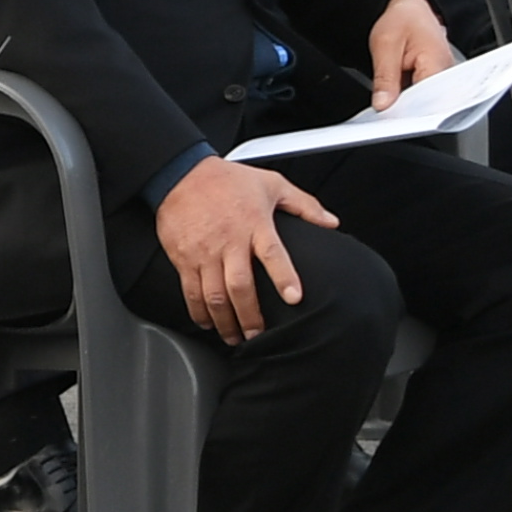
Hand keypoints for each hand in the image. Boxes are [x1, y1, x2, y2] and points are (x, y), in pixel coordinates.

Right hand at [153, 154, 334, 343]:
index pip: (272, 253)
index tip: (294, 298)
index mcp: (254, 223)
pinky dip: (199, 313)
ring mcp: (204, 253)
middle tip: (258, 334)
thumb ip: (304, 205)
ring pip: (215, 296)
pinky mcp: (184, 259)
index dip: (284, 277)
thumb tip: (330, 222)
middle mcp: (229, 241)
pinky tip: (208, 322)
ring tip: (235, 337)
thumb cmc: (227, 179)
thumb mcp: (271, 184)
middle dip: (250, 316)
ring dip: (225, 321)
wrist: (181, 174)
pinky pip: (191, 293)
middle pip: (240, 287)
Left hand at [363, 0, 456, 110]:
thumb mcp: (385, 44)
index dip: (409, 112)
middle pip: (430, 104)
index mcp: (437, 61)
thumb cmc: (402, 19)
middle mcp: (447, 72)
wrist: (410, 8)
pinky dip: (411, 98)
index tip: (391, 115)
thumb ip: (385, 77)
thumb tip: (383, 105)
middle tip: (386, 110)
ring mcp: (444, 76)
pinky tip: (398, 97)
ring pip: (427, 102)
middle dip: (407, 111)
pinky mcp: (437, 79)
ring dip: (409, 105)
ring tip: (391, 101)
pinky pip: (425, 96)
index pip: (429, 100)